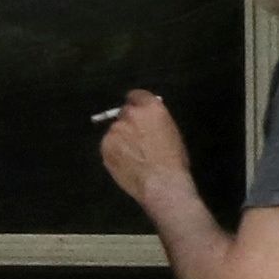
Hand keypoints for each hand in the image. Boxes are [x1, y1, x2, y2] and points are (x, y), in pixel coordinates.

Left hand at [97, 87, 196, 211]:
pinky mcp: (104, 147)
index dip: (137, 104)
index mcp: (151, 108)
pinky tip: (126, 163)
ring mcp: (114, 131)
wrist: (161, 184)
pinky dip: (115, 151)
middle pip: (124, 112)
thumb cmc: (174, 161)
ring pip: (115, 130)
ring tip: (132, 155)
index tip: (138, 112)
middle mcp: (130, 115)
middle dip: (129, 122)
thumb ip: (156, 121)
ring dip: (121, 138)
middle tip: (137, 138)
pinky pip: (108, 145)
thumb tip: (147, 120)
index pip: (136, 95)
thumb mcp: (172, 132)